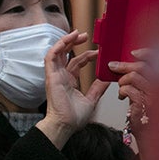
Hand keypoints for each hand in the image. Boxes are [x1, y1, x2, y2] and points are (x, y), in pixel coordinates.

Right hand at [37, 30, 109, 148]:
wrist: (65, 125)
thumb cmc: (74, 118)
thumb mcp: (91, 100)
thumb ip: (98, 88)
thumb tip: (107, 79)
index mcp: (69, 81)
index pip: (77, 62)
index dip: (87, 55)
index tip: (98, 52)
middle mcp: (61, 76)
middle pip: (66, 54)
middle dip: (74, 43)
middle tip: (85, 35)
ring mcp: (55, 75)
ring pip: (58, 52)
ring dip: (66, 41)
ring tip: (76, 33)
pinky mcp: (51, 76)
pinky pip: (51, 57)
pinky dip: (57, 47)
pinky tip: (66, 40)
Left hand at [110, 48, 152, 138]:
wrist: (152, 137)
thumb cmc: (150, 116)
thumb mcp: (149, 94)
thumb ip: (144, 80)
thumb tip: (128, 66)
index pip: (158, 60)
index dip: (145, 53)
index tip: (133, 53)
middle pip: (142, 66)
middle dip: (124, 65)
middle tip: (113, 66)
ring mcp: (156, 96)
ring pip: (134, 76)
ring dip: (122, 81)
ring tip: (121, 88)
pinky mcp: (145, 105)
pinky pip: (128, 89)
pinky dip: (121, 91)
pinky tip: (122, 97)